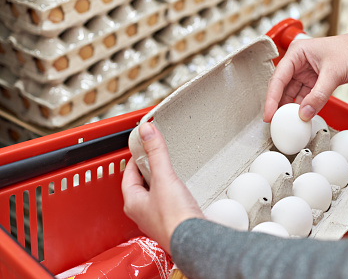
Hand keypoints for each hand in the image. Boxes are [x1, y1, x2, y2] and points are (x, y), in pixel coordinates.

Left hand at [122, 122, 203, 254]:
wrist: (194, 241)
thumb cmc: (174, 218)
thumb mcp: (164, 178)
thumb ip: (156, 153)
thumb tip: (147, 131)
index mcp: (133, 203)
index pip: (128, 175)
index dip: (135, 159)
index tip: (142, 148)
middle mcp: (142, 213)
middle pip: (140, 184)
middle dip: (148, 169)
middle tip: (155, 156)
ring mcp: (157, 219)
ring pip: (154, 194)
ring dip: (160, 182)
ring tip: (168, 171)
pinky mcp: (172, 222)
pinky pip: (167, 202)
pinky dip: (171, 192)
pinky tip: (181, 190)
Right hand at [263, 34, 347, 121]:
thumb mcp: (333, 74)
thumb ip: (318, 95)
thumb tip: (304, 114)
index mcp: (296, 53)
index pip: (278, 78)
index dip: (272, 98)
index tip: (268, 114)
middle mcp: (296, 62)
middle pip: (281, 87)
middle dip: (278, 104)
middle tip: (273, 122)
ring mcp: (304, 72)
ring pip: (291, 93)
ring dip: (289, 107)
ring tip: (286, 122)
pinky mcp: (312, 81)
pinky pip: (302, 96)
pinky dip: (301, 107)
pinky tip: (300, 117)